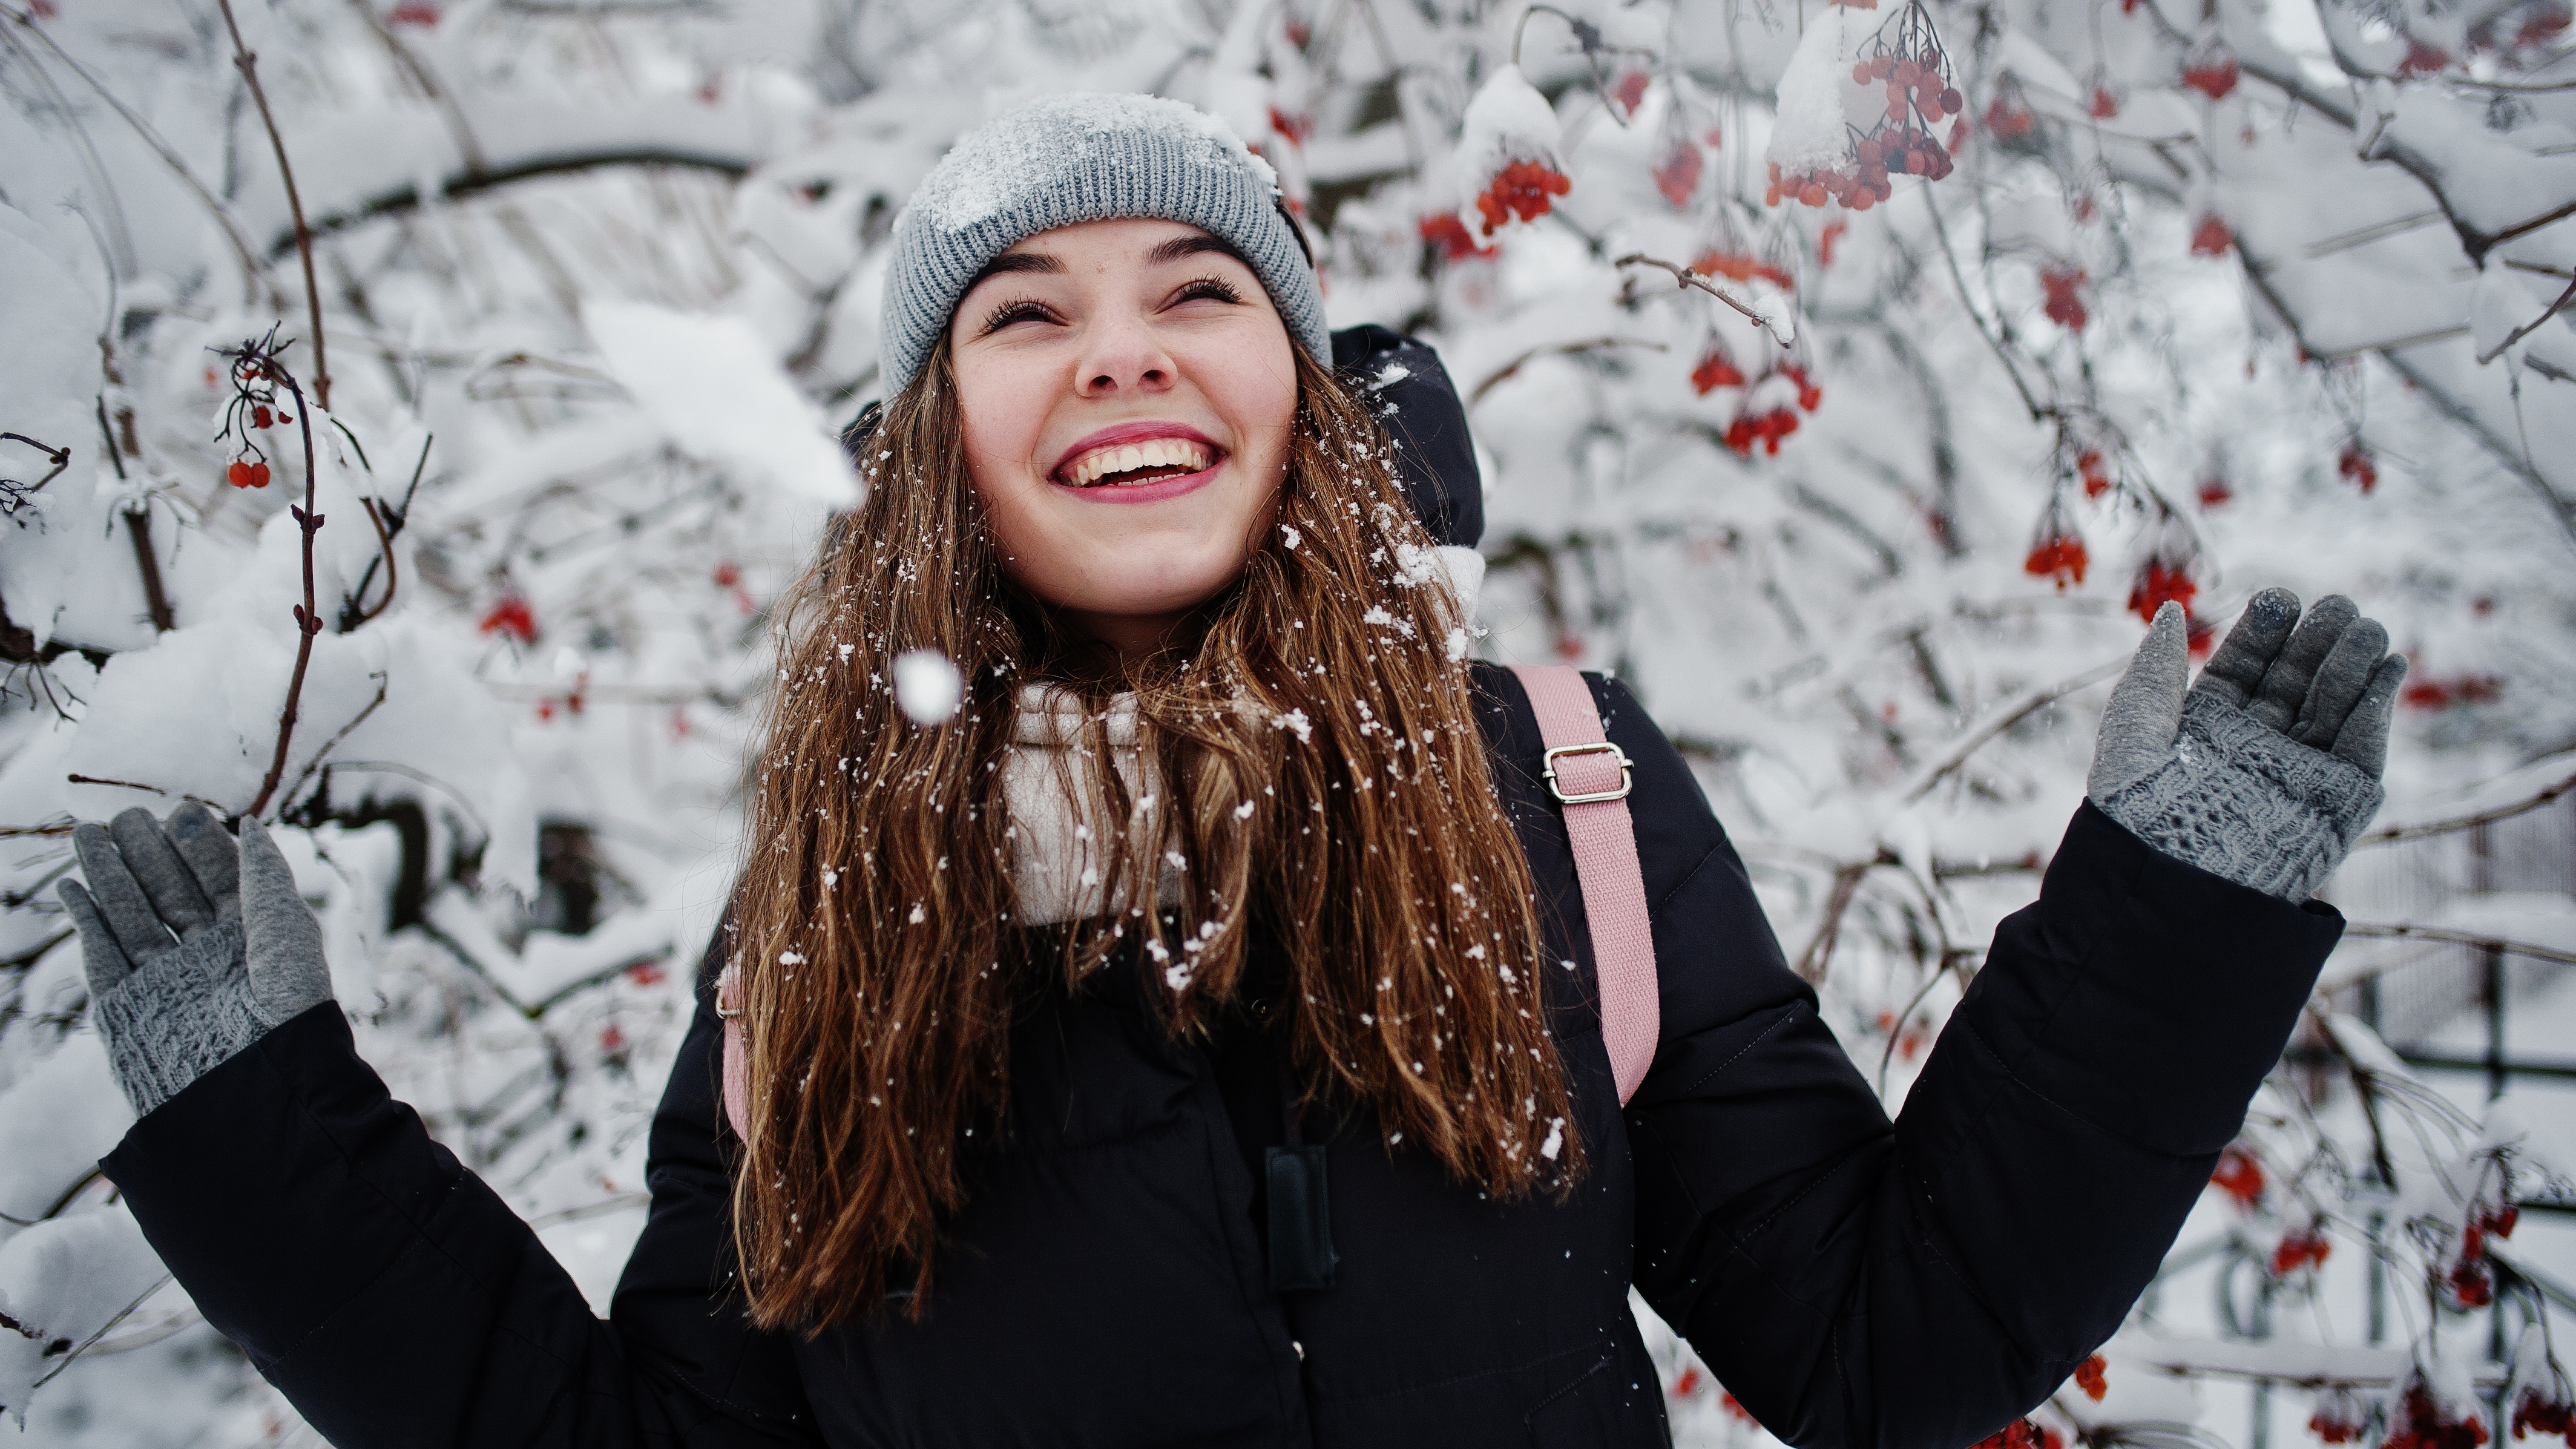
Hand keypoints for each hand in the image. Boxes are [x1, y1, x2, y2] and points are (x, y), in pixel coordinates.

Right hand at [60, 804, 332, 1116]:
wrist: (251, 1091)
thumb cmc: (283, 1011)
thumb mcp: (285, 932)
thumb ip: (264, 876)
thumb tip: (252, 823)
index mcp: (251, 942)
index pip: (218, 882)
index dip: (198, 848)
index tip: (180, 811)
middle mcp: (207, 960)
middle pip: (168, 894)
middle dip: (145, 854)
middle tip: (124, 816)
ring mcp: (165, 982)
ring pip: (131, 917)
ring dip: (107, 875)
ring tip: (88, 832)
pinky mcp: (127, 1007)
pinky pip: (102, 956)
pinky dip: (85, 920)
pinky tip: (72, 886)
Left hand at [2087, 591, 2405, 901]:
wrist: (2173, 879)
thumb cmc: (2139, 807)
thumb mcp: (2136, 727)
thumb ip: (2155, 668)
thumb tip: (2170, 611)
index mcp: (2207, 731)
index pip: (2243, 670)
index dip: (2262, 634)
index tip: (2278, 599)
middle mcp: (2254, 748)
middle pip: (2294, 682)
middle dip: (2315, 641)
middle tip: (2335, 605)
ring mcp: (2297, 772)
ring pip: (2332, 706)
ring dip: (2351, 663)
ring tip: (2362, 625)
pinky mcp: (2337, 800)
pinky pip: (2362, 748)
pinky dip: (2377, 707)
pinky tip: (2388, 666)